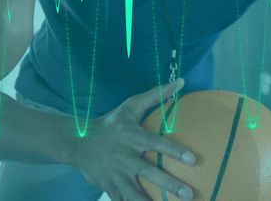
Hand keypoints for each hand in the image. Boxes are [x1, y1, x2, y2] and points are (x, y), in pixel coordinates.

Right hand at [72, 79, 196, 200]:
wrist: (77, 142)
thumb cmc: (111, 123)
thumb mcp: (130, 106)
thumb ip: (155, 95)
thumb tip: (180, 81)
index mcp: (132, 136)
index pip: (155, 143)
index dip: (174, 151)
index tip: (193, 159)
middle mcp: (125, 157)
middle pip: (149, 173)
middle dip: (169, 185)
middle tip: (188, 194)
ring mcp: (116, 174)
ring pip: (135, 193)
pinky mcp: (109, 187)